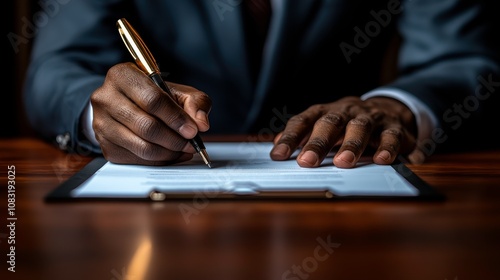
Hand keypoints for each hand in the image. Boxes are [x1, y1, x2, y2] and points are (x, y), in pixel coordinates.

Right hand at [91, 62, 210, 164]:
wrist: (128, 104)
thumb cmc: (155, 95)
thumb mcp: (178, 91)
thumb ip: (195, 102)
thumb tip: (201, 124)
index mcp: (122, 75)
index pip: (152, 100)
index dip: (175, 118)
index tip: (192, 130)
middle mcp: (105, 98)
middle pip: (146, 126)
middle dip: (174, 139)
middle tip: (191, 143)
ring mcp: (101, 123)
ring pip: (142, 146)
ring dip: (169, 152)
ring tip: (184, 149)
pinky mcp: (105, 145)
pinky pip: (137, 159)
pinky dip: (159, 160)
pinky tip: (171, 154)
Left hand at [270, 96, 422, 167]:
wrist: (385, 110)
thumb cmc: (345, 123)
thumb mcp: (322, 126)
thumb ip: (301, 137)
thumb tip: (274, 149)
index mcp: (325, 112)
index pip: (303, 122)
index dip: (290, 138)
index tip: (278, 156)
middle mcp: (346, 112)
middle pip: (330, 123)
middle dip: (318, 142)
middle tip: (307, 161)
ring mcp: (370, 118)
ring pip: (360, 127)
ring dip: (352, 144)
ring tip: (344, 162)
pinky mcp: (393, 127)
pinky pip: (391, 136)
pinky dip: (388, 148)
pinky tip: (383, 160)